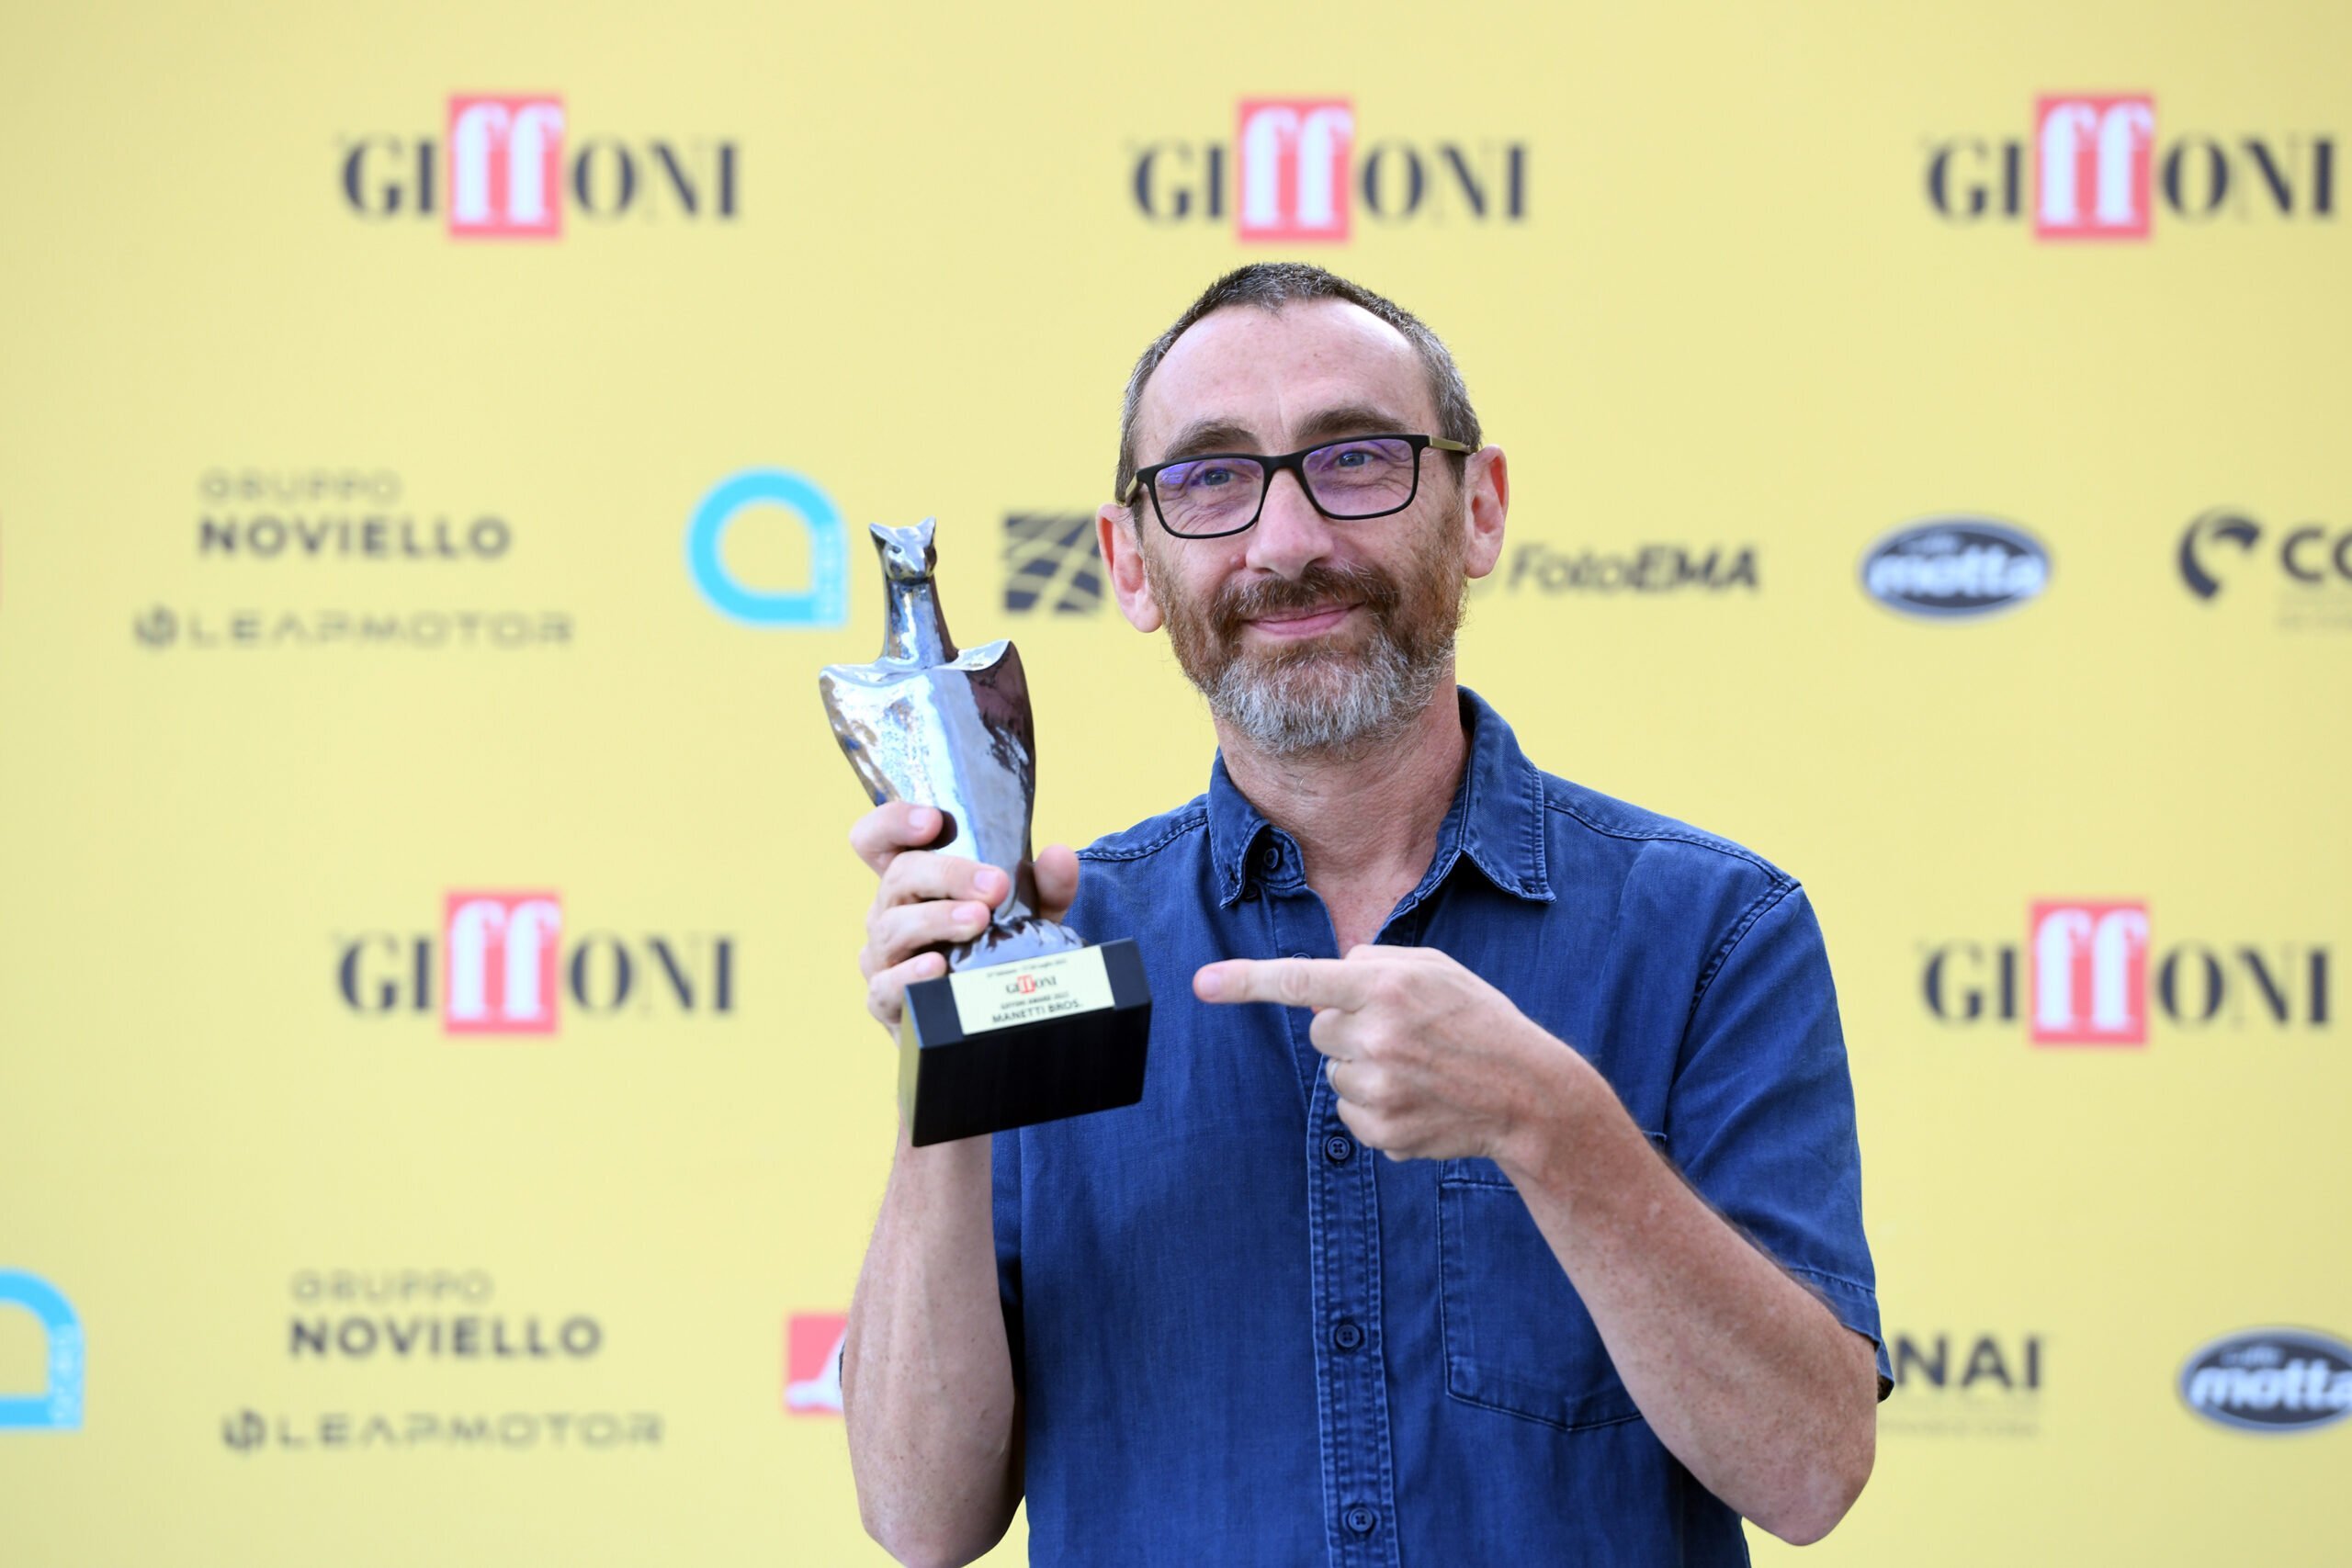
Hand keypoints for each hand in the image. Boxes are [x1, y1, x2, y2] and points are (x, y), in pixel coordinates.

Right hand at [850, 802, 1079, 1035]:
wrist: (988, 1017)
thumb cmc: (995, 952)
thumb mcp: (1028, 915)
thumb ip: (1046, 885)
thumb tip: (1060, 857)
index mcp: (912, 882)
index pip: (879, 840)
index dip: (894, 823)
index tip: (934, 821)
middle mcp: (889, 912)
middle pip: (898, 876)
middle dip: (947, 874)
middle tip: (994, 885)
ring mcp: (883, 958)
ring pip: (892, 928)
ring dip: (936, 920)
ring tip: (977, 920)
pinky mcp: (885, 1003)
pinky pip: (885, 986)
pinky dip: (910, 975)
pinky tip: (937, 967)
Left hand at [1193, 944, 1575, 1161]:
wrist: (1529, 1094)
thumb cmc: (1480, 1022)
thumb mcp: (1436, 969)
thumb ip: (1374, 962)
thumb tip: (1324, 977)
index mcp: (1387, 986)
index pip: (1301, 980)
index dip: (1246, 981)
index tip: (1203, 984)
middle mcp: (1376, 1036)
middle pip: (1319, 1029)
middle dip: (1348, 1029)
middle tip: (1403, 1035)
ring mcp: (1378, 1089)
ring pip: (1334, 1074)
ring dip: (1363, 1069)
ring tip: (1418, 1069)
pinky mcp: (1382, 1131)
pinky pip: (1351, 1112)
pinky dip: (1377, 1106)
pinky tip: (1420, 1099)